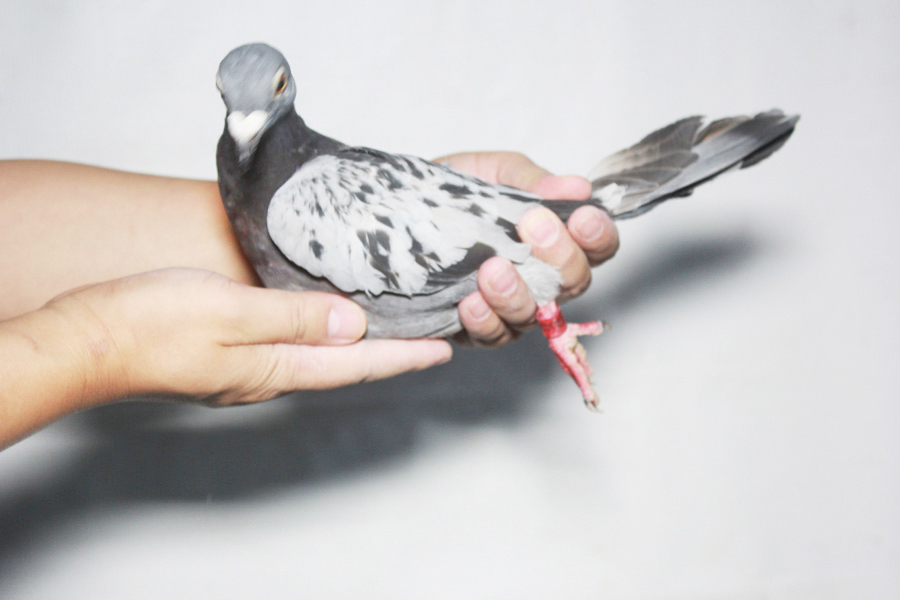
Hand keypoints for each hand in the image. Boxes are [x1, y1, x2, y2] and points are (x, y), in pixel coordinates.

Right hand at [42, 268, 451, 406]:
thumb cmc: (152, 324)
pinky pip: (293, 347)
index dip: (402, 356)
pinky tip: (326, 320)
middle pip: (345, 366)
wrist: (89, 341)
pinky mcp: (230, 355)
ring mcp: (248, 368)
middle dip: (391, 354)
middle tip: (430, 340)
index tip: (442, 350)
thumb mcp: (230, 311)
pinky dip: (324, 335)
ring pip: (321, 357)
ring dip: (361, 346)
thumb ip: (293, 317)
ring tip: (392, 329)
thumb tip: (351, 325)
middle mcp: (269, 375)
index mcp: (275, 367)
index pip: (355, 364)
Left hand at [436, 152, 619, 345]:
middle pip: (574, 284)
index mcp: (557, 241)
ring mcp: (513, 308)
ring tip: (494, 269)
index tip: (584, 216)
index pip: (597, 248)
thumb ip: (532, 182)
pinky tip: (470, 302)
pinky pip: (492, 336)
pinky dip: (484, 321)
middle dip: (558, 256)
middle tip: (534, 225)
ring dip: (517, 293)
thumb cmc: (456, 194)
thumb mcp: (492, 174)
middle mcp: (543, 281)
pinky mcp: (478, 328)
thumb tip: (577, 187)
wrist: (403, 212)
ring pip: (534, 316)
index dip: (599, 236)